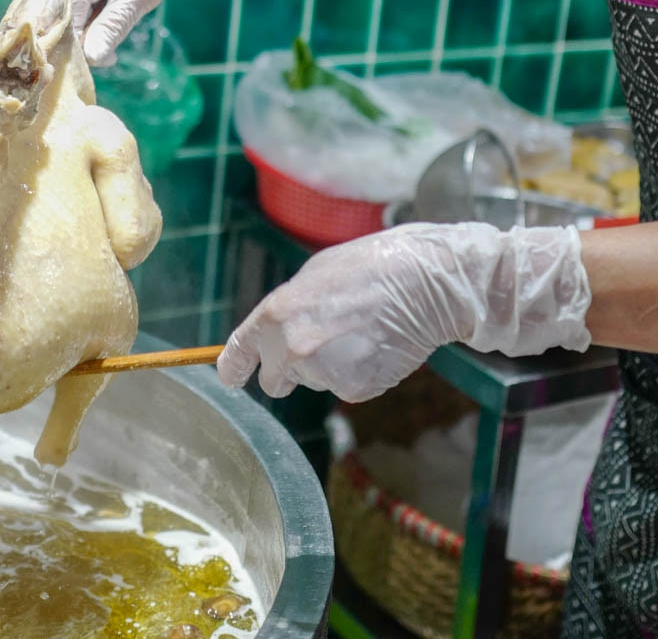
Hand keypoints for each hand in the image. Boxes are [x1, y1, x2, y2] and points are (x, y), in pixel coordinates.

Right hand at [58, 0, 264, 65]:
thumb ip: (112, 28)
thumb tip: (89, 59)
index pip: (66, 21)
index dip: (83, 46)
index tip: (110, 60)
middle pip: (72, 15)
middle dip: (96, 31)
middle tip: (126, 33)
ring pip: (82, 9)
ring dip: (104, 20)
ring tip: (132, 9)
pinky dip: (108, 8)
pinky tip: (127, 1)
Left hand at [217, 223, 591, 401]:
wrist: (426, 282)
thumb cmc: (371, 268)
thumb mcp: (315, 275)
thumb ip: (287, 309)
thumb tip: (273, 332)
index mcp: (276, 313)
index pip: (240, 353)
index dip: (234, 368)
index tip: (232, 378)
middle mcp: (292, 348)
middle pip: (275, 380)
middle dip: (290, 368)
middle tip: (323, 341)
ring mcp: (323, 373)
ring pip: (314, 381)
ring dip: (329, 366)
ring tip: (360, 332)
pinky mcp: (354, 390)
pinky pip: (345, 388)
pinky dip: (357, 373)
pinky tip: (376, 346)